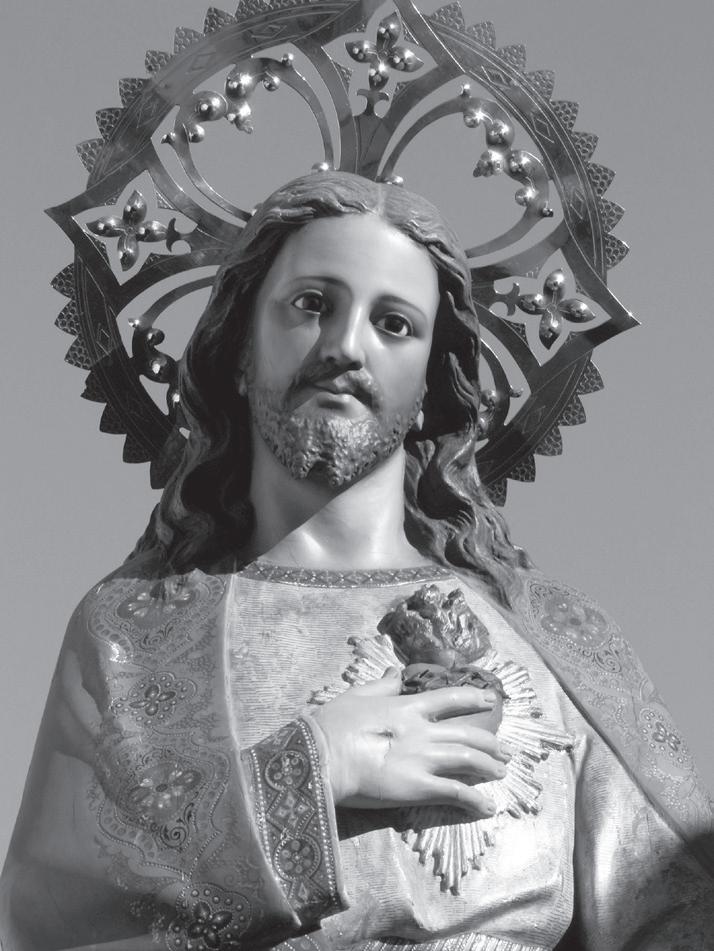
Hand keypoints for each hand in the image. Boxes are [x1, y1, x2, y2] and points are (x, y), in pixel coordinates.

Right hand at [311, 668, 509, 817]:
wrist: (321, 757)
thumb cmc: (331, 725)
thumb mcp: (356, 696)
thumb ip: (381, 686)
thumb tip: (396, 672)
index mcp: (407, 707)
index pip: (450, 699)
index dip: (474, 698)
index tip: (492, 700)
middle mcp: (422, 731)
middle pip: (467, 733)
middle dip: (491, 742)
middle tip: (506, 750)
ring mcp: (423, 759)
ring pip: (468, 760)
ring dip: (489, 766)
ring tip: (501, 772)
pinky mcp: (419, 788)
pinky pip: (456, 793)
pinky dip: (476, 800)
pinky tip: (488, 807)